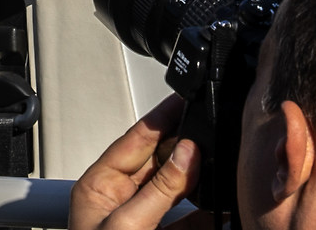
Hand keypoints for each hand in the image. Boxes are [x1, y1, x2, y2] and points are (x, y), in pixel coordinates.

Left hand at [68, 96, 208, 229]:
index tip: (183, 99)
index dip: (160, 117)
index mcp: (98, 187)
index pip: (133, 139)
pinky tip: (217, 206)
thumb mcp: (126, 224)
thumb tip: (186, 152)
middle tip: (207, 128)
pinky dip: (204, 211)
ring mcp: (139, 221)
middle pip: (156, 160)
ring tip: (215, 159)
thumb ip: (158, 189)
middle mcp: (118, 201)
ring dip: (195, 176)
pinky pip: (186, 219)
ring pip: (173, 188)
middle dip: (182, 144)